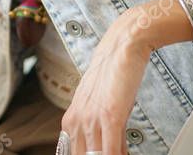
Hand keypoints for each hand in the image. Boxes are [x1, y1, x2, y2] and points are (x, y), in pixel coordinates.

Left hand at [59, 12, 152, 154]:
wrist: (121, 47)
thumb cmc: (112, 73)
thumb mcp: (97, 103)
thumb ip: (96, 125)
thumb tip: (105, 148)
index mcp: (71, 119)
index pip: (71, 153)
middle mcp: (77, 121)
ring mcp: (92, 120)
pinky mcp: (110, 117)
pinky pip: (112, 151)